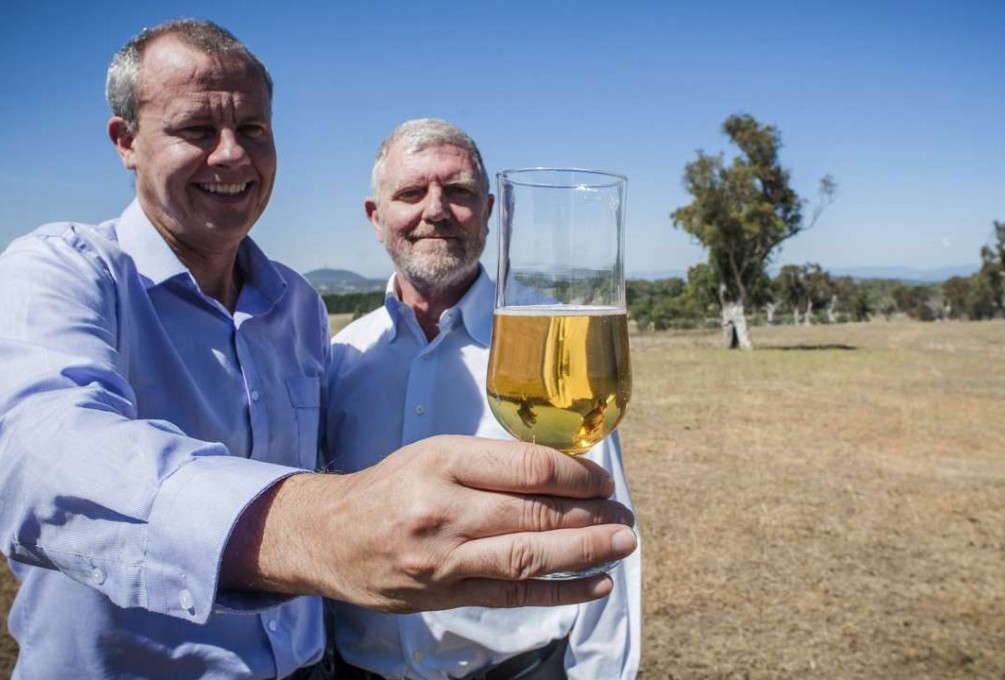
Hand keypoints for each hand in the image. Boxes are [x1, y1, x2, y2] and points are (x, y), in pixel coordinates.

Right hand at [223, 435, 636, 610]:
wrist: (329, 536)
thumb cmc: (390, 487)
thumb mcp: (433, 454)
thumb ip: (490, 464)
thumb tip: (563, 473)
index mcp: (442, 461)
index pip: (526, 468)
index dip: (575, 475)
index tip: (603, 480)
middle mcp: (443, 509)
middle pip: (533, 514)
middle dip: (590, 515)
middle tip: (625, 515)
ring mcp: (443, 558)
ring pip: (527, 557)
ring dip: (584, 552)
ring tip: (622, 545)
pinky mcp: (444, 594)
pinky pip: (511, 596)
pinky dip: (558, 592)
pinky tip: (594, 585)